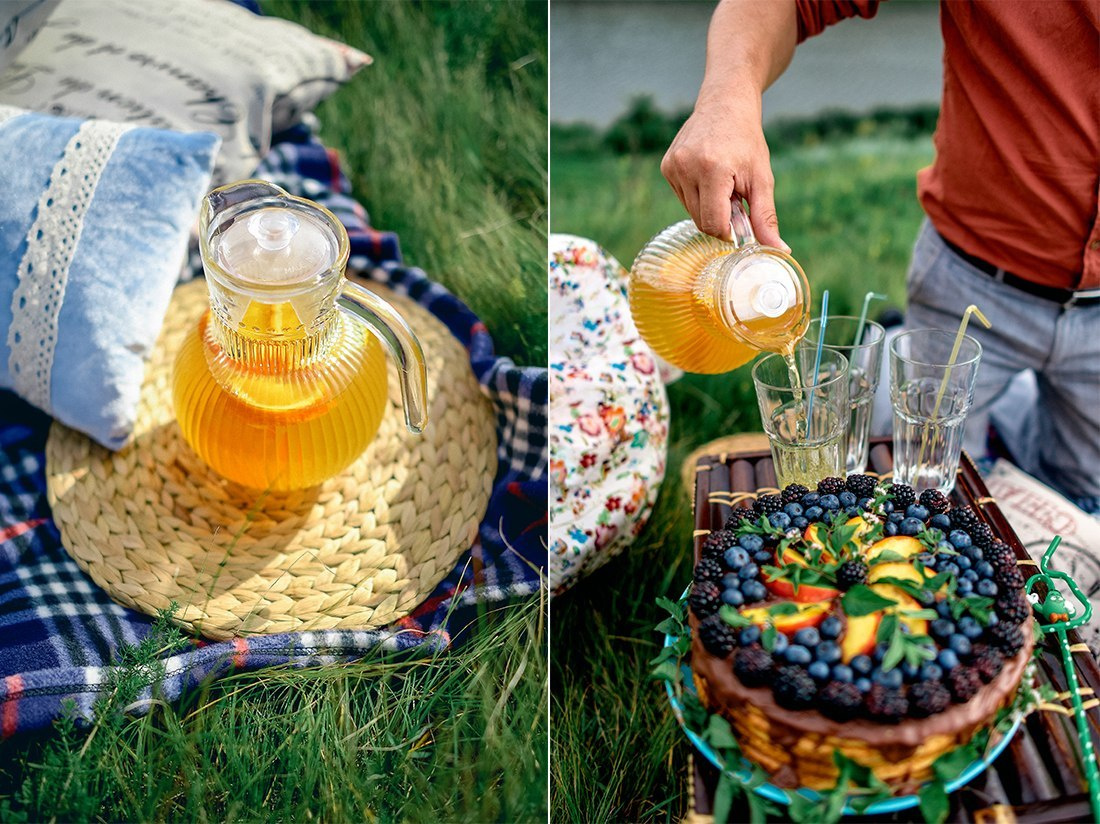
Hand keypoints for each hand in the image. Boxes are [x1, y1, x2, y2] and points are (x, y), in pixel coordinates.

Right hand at [661, 97, 788, 251]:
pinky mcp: (666, 166)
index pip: (714, 225)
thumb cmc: (747, 140)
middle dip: (720, 218)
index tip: (741, 220)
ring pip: (690, 212)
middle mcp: (687, 168)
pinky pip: (682, 197)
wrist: (725, 103)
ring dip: (708, 207)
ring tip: (722, 184)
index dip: (729, 231)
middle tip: (735, 197)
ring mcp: (673, 166)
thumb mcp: (762, 179)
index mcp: (713, 170)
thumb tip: (780, 250)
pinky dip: (697, 196)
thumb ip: (765, 217)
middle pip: (701, 221)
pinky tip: (708, 176)